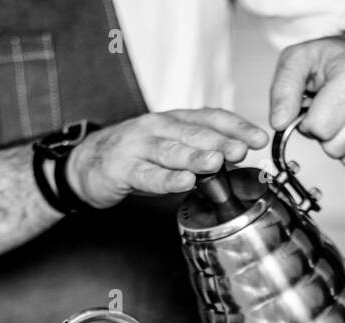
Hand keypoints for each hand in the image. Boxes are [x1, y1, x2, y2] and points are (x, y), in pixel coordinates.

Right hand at [64, 109, 268, 209]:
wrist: (86, 164)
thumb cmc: (134, 157)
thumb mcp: (169, 149)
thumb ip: (199, 153)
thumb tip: (236, 159)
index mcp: (172, 121)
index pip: (209, 118)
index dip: (235, 127)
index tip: (258, 139)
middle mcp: (156, 128)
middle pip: (193, 133)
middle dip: (220, 141)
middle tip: (242, 150)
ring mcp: (137, 146)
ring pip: (171, 151)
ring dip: (196, 157)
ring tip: (216, 162)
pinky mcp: (122, 168)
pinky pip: (147, 175)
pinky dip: (167, 180)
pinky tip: (183, 182)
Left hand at [270, 36, 344, 167]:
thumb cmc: (333, 60)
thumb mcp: (298, 62)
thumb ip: (282, 91)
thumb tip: (279, 123)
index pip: (320, 127)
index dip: (310, 123)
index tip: (317, 107)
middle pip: (336, 147)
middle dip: (327, 136)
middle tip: (334, 113)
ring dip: (344, 144)